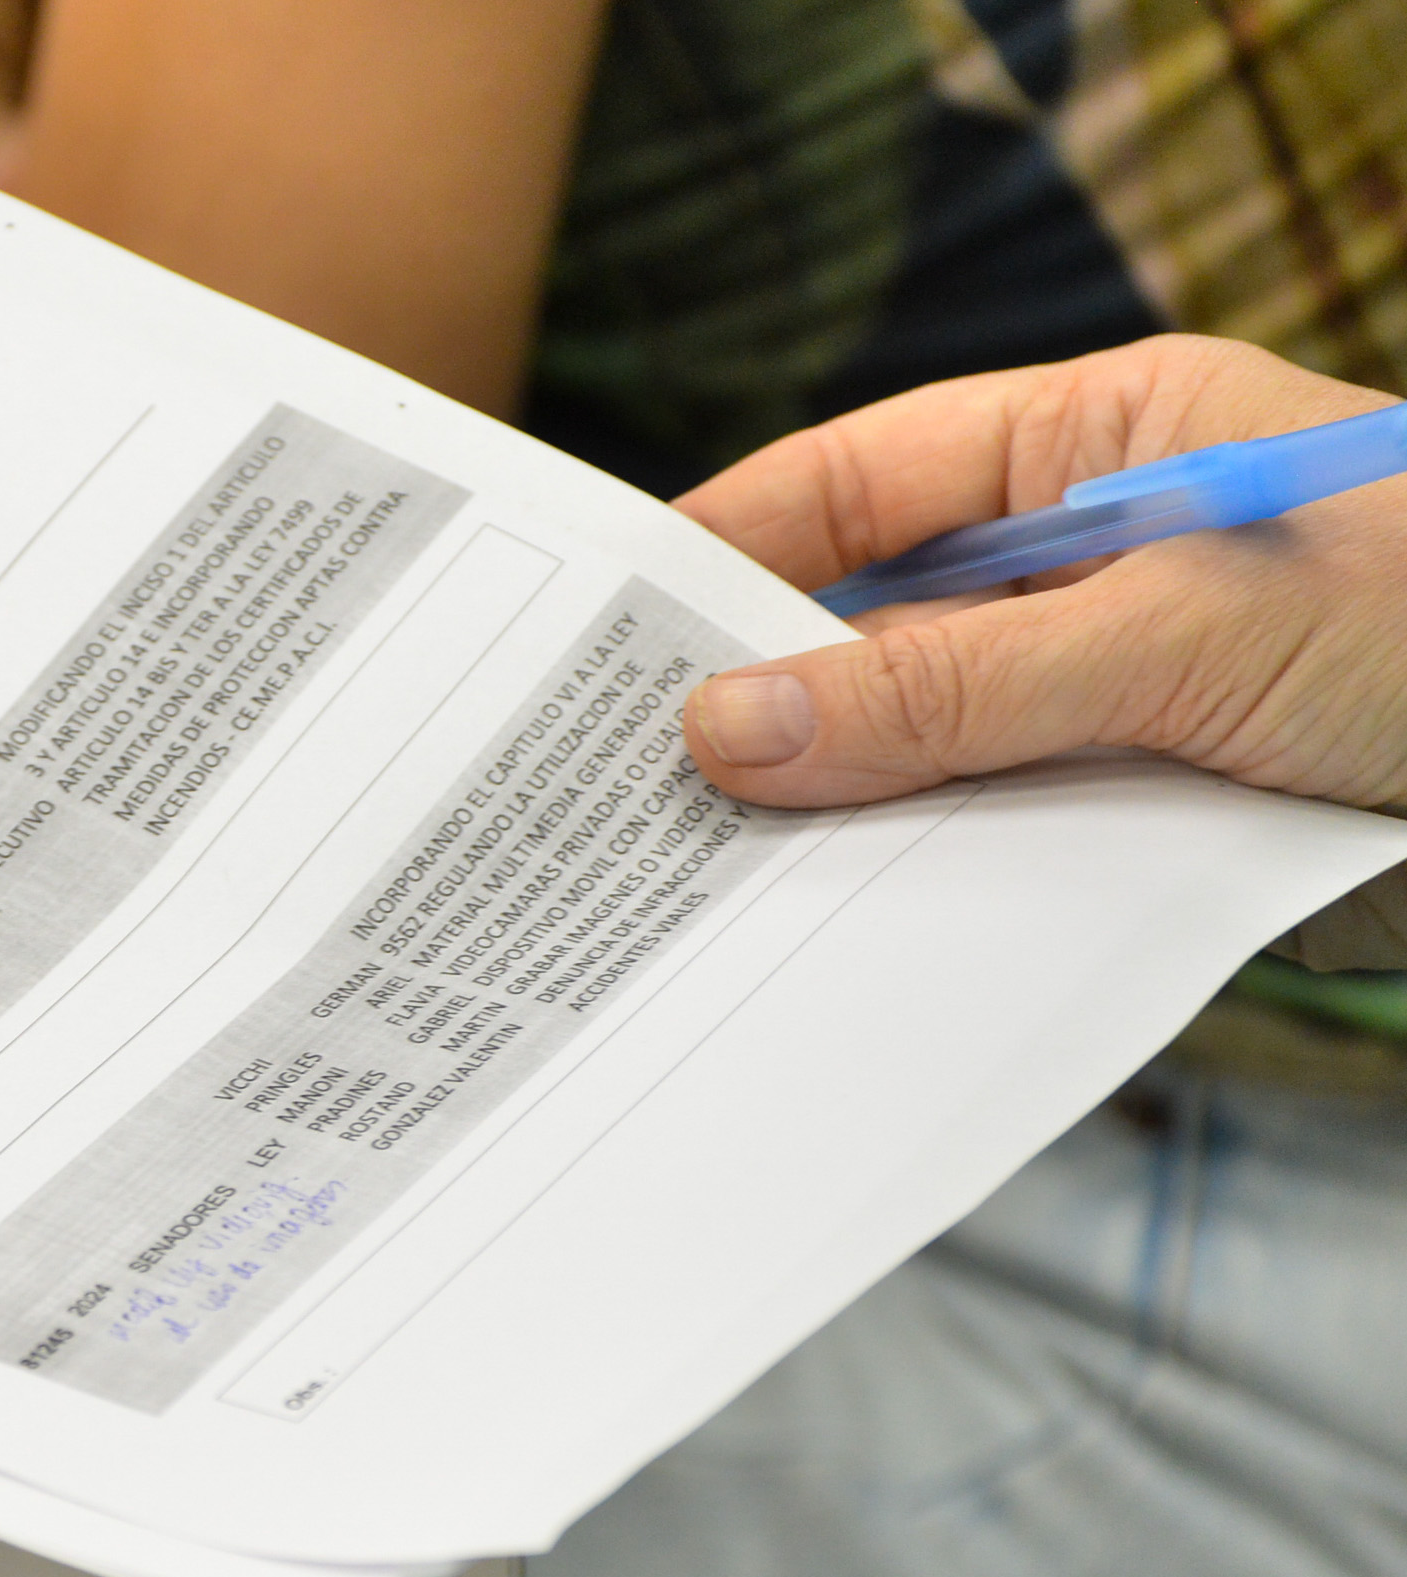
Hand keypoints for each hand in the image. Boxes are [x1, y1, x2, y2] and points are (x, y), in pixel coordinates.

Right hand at [675, 334, 1406, 814]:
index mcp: (1105, 444)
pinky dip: (928, 869)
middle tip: (638, 767)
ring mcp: (1121, 677)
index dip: (732, 540)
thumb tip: (734, 725)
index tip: (616, 614)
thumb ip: (954, 688)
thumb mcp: (1185, 636)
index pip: (866, 479)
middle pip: (879, 620)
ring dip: (846, 801)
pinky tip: (844, 908)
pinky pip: (999, 828)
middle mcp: (1099, 555)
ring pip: (930, 739)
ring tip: (715, 859)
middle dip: (770, 693)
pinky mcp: (1150, 792)